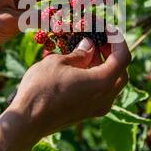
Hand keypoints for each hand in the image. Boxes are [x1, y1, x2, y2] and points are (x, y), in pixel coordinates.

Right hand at [0, 35, 131, 150]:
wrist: (27, 122)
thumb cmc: (41, 89)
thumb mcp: (58, 62)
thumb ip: (79, 53)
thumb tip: (89, 46)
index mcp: (103, 83)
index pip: (123, 57)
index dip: (117, 40)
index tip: (108, 29)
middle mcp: (106, 98)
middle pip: (121, 72)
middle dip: (113, 53)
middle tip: (100, 39)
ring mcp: (97, 108)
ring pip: (111, 83)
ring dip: (104, 65)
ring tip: (86, 50)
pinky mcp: (87, 114)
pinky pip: (100, 92)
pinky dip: (96, 77)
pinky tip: (80, 68)